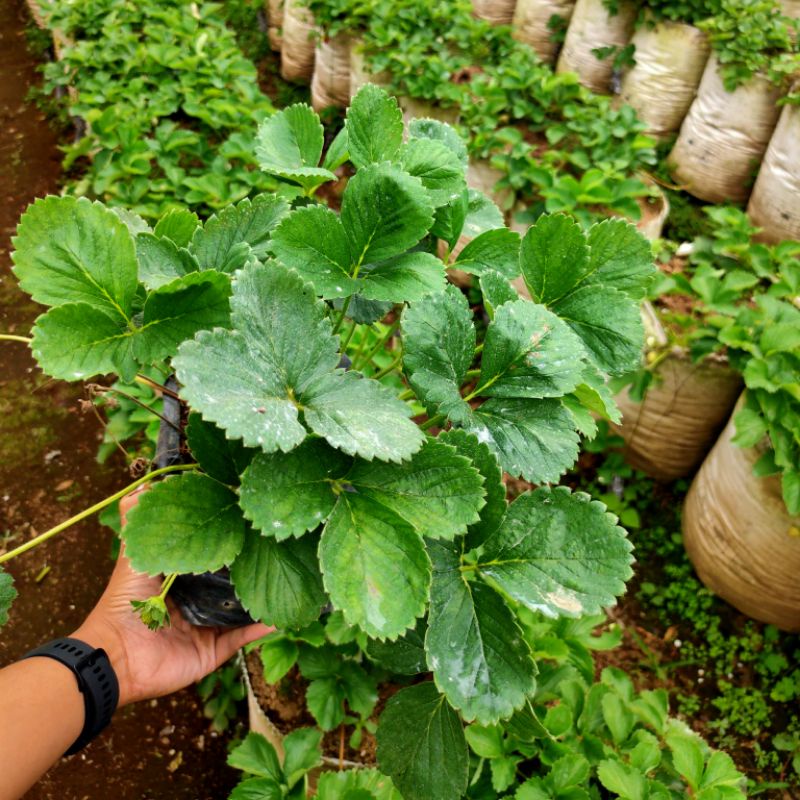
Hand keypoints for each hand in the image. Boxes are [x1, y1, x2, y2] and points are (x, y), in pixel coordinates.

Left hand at [73, 487, 271, 705]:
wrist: (117, 654)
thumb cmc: (123, 602)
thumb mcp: (133, 556)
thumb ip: (136, 523)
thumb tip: (143, 486)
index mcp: (179, 579)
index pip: (210, 556)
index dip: (228, 540)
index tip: (250, 520)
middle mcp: (195, 602)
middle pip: (230, 582)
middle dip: (251, 568)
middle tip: (277, 545)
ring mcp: (206, 627)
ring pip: (242, 609)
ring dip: (262, 597)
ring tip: (289, 576)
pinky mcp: (213, 651)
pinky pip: (242, 638)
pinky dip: (261, 628)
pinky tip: (281, 614)